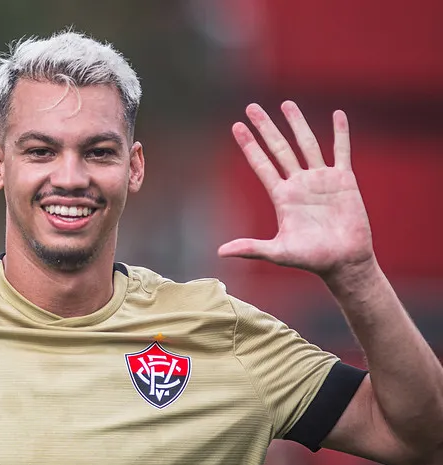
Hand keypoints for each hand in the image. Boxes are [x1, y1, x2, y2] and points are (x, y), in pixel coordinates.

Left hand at [218, 101, 373, 279]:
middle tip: (251, 106)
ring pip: (307, 144)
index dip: (249, 145)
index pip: (261, 164)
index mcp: (282, 196)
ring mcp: (321, 179)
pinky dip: (340, 133)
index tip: (237, 126)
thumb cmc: (311, 259)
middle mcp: (298, 183)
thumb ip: (251, 249)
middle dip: (266, 127)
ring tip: (286, 103)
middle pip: (279, 148)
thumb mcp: (278, 253)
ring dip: (297, 123)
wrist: (344, 261)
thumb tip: (220, 252)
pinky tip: (337, 114)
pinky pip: (341, 151)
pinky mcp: (344, 180)